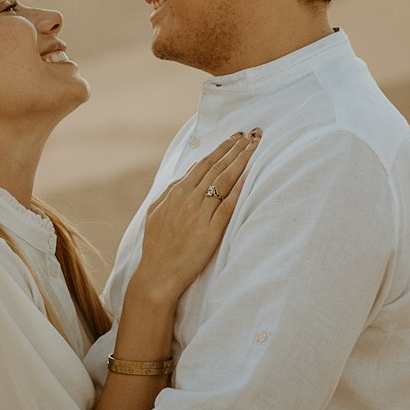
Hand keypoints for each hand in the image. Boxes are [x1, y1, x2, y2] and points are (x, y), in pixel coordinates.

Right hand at [133, 130, 259, 301]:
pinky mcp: (210, 231)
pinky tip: (250, 176)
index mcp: (176, 193)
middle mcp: (188, 199)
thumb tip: (188, 172)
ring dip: (241, 162)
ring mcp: (199, 215)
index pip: (203, 164)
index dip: (221, 149)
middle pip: (217, 168)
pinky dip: (239, 189)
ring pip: (224, 181)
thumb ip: (171, 190)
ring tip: (255, 148)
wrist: (158, 274)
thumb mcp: (155, 212)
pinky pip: (228, 206)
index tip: (235, 138)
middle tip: (252, 135)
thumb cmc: (157, 245)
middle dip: (235, 149)